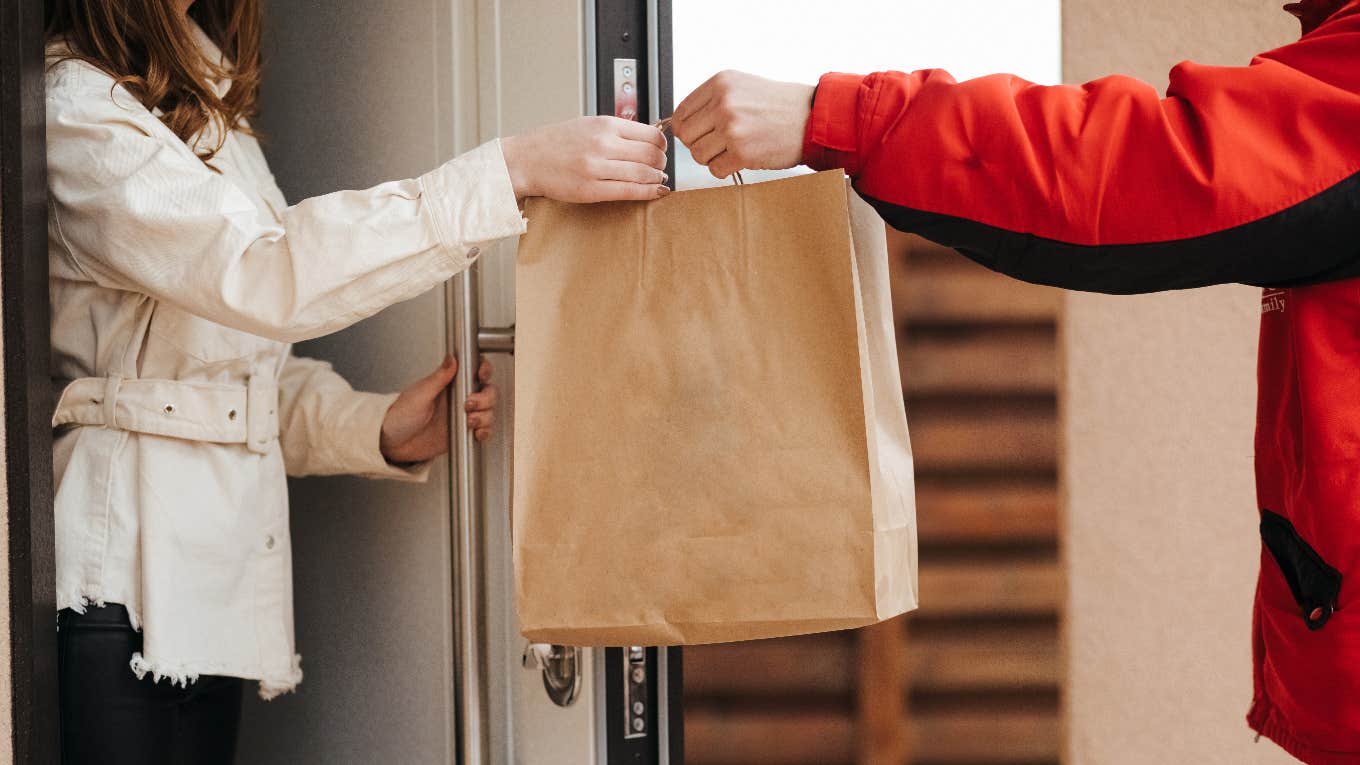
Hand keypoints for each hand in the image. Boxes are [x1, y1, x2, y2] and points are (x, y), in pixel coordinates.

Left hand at [380, 355, 497, 464]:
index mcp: (448, 383)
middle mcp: (459, 398)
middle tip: (469, 404)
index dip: (484, 370)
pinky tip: (476, 433)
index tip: (481, 375)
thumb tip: (452, 358)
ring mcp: (462, 415)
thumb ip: (438, 378)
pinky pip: (484, 430)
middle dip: (485, 398)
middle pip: (487, 391)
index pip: (474, 370)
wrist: (393, 443)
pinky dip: (485, 431)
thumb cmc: (399, 416)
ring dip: (485, 416)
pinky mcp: (464, 433)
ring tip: (469, 421)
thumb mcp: (419, 395)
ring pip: (489, 411)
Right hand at [501, 116, 669, 202]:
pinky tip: (655, 192)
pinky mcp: (591, 190)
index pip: (651, 133)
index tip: (662, 150)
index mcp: (604, 124)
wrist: (525, 160)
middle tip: (661, 167)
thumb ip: (616, 130)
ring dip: (657, 179)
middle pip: (652, 154)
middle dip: (662, 163)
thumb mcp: (587, 124)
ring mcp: (597, 168)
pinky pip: (630, 191)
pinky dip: (648, 192)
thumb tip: (647, 138)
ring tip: (658, 180)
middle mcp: (603, 144)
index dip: (663, 145)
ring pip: (644, 174)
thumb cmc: (554, 143)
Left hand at [671, 71, 814, 179]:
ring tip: (733, 150)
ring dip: (713, 158)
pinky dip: (726, 169)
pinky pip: (715, 170)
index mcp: (720, 83)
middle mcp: (723, 103)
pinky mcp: (743, 152)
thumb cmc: (778, 105)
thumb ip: (711, 101)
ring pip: (698, 155)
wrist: (812, 118)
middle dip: (699, 144)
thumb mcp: (741, 87)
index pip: (680, 113)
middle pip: (686, 136)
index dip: (687, 129)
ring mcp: (733, 128)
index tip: (699, 134)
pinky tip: (742, 158)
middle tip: (719, 144)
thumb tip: (682, 125)